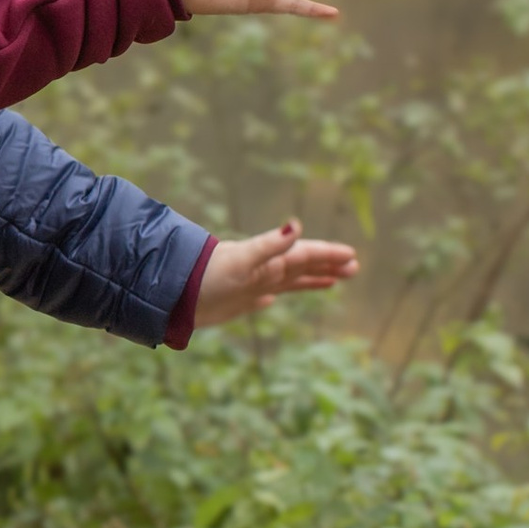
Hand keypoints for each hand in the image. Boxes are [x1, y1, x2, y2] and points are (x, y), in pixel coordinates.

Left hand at [193, 219, 361, 325]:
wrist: (174, 296)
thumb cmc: (207, 276)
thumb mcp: (242, 260)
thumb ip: (271, 245)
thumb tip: (297, 225)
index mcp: (267, 260)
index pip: (304, 254)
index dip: (328, 255)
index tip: (351, 256)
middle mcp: (262, 271)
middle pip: (301, 266)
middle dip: (327, 266)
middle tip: (354, 268)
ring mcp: (251, 286)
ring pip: (287, 282)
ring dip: (309, 280)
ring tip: (332, 281)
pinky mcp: (237, 302)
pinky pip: (263, 298)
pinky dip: (273, 297)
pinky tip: (272, 300)